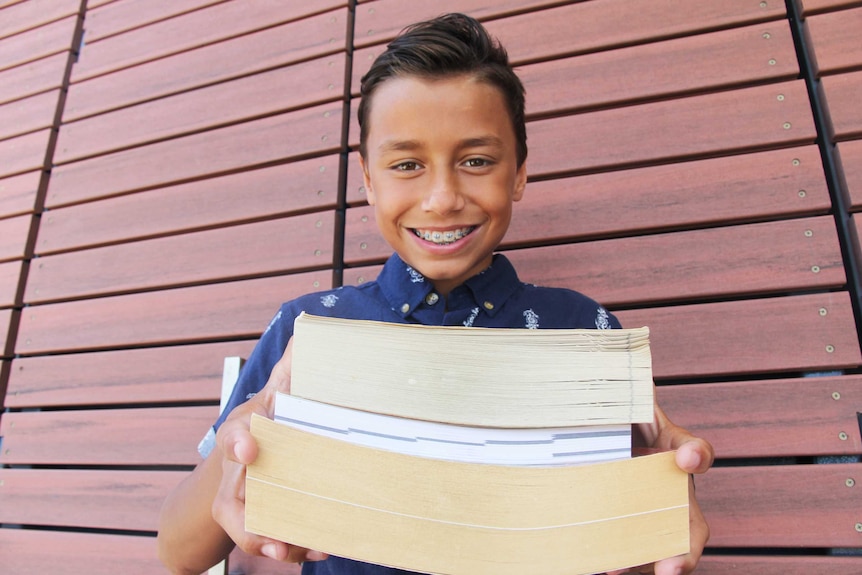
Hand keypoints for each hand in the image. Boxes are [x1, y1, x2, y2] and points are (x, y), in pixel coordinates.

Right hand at [212, 339, 328, 562]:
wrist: (236, 462)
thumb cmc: (261, 424)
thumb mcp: (272, 394)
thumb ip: (290, 369)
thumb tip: (309, 326)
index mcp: (241, 435)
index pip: (234, 437)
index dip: (240, 443)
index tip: (250, 451)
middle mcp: (233, 475)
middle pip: (232, 502)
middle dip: (252, 522)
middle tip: (274, 539)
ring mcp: (240, 504)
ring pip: (247, 531)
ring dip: (272, 544)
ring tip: (293, 553)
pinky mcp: (257, 524)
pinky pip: (270, 542)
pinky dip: (292, 548)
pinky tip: (318, 549)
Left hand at [607, 404, 713, 574]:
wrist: (591, 437)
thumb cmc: (614, 419)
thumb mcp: (622, 403)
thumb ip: (626, 389)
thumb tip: (618, 361)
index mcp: (671, 450)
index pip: (695, 450)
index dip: (694, 455)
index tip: (684, 457)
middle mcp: (669, 488)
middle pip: (691, 524)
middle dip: (684, 550)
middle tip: (671, 568)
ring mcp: (651, 514)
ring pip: (664, 547)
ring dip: (644, 562)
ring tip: (615, 568)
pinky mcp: (628, 532)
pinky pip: (632, 555)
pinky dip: (622, 564)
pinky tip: (600, 565)